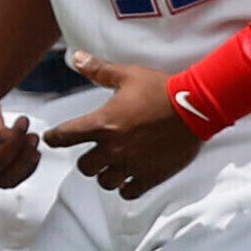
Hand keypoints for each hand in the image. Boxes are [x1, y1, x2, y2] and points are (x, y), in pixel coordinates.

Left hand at [43, 55, 202, 198]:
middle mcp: (114, 148)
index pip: (64, 137)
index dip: (54, 138)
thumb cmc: (161, 89)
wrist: (197, 107)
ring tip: (114, 165)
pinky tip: (130, 177)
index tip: (53, 138)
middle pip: (84, 167)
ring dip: (106, 174)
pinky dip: (126, 187)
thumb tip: (76, 57)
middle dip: (87, 160)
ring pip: (105, 182)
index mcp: (102, 124)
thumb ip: (99, 70)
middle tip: (95, 152)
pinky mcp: (152, 176)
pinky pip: (128, 193)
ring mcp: (132, 164)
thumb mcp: (128, 75)